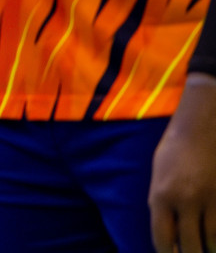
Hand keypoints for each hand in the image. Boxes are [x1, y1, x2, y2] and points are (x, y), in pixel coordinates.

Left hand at [150, 73, 215, 252]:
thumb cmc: (174, 150)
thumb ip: (161, 204)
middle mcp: (184, 201)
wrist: (201, 126)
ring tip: (206, 248)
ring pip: (212, 240)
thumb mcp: (158, 177)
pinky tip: (215, 238)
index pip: (162, 238)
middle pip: (190, 246)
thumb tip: (170, 233)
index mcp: (160, 196)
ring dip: (209, 248)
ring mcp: (208, 199)